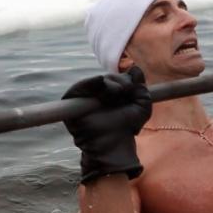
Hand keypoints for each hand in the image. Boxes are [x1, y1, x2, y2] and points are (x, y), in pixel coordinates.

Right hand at [62, 66, 151, 182]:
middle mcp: (97, 95)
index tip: (134, 86)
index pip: (117, 79)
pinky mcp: (71, 102)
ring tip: (117, 93)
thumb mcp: (141, 106)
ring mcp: (84, 98)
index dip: (125, 80)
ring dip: (109, 83)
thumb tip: (135, 69)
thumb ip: (141, 88)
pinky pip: (79, 87)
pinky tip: (101, 83)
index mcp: (112, 95)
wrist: (114, 144)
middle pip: (108, 78)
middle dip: (120, 81)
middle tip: (126, 91)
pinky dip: (91, 83)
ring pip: (96, 81)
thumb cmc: (127, 128)